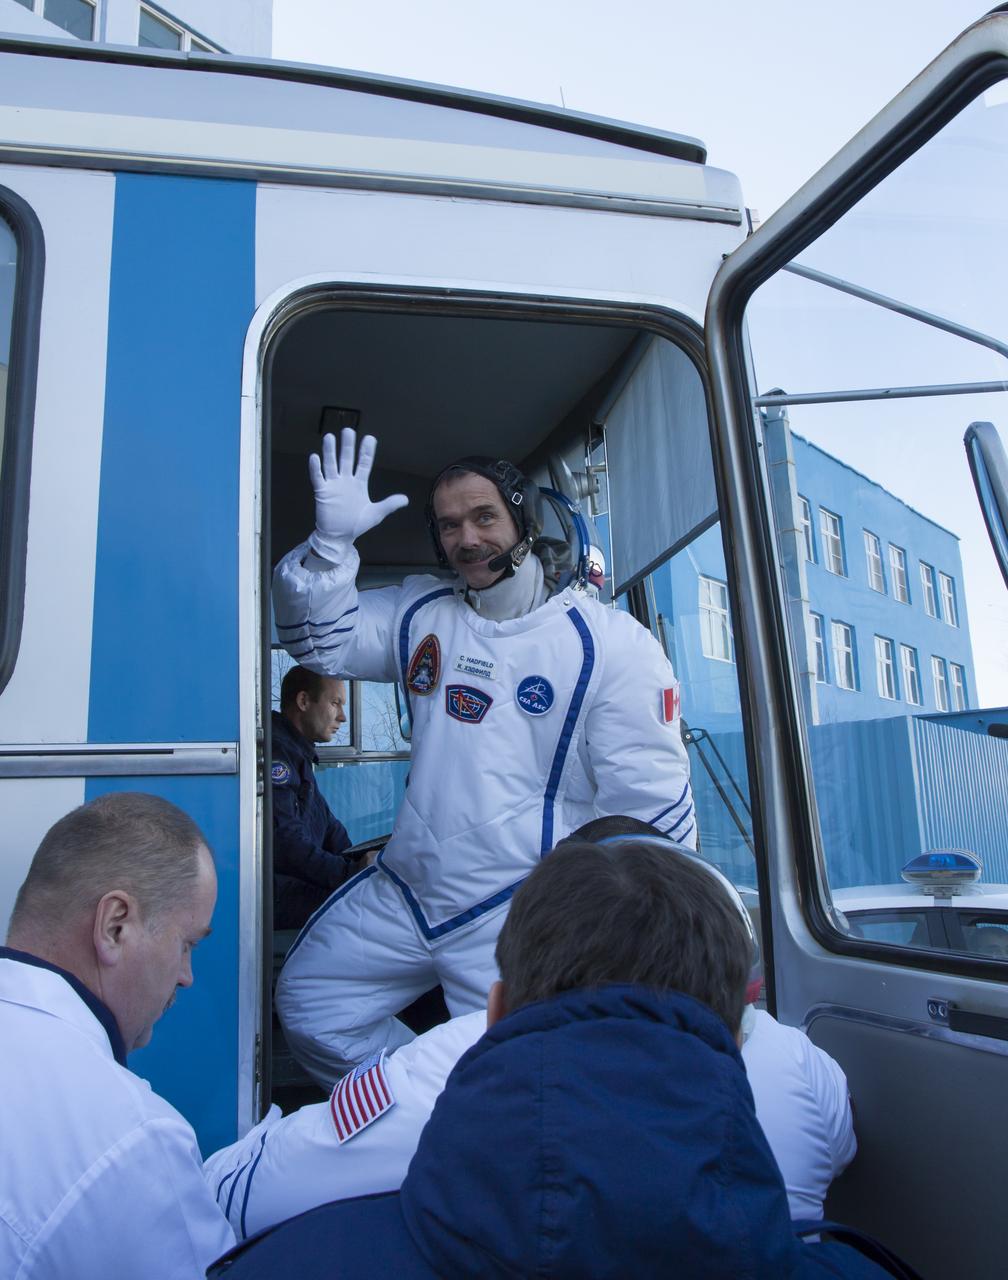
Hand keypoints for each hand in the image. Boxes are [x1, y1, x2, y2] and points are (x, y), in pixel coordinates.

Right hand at [308, 430, 407, 555]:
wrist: (339, 537)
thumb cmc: (356, 524)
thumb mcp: (375, 514)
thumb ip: (389, 505)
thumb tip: (406, 499)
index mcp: (359, 483)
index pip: (364, 464)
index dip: (367, 451)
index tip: (370, 438)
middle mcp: (346, 480)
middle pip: (346, 459)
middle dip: (347, 446)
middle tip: (348, 430)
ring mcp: (333, 485)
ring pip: (331, 465)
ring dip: (330, 452)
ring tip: (329, 437)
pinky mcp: (322, 492)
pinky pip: (318, 478)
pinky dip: (315, 468)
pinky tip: (315, 457)